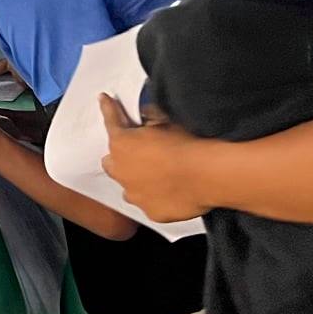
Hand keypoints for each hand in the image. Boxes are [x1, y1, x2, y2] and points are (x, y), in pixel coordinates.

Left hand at [99, 95, 209, 221]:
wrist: (208, 175)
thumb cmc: (188, 143)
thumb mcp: (167, 120)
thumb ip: (150, 117)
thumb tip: (146, 116)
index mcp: (122, 143)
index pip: (111, 122)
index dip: (108, 110)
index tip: (104, 100)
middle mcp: (122, 171)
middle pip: (111, 162)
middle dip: (121, 156)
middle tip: (137, 151)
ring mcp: (136, 195)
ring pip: (128, 187)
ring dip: (137, 180)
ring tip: (157, 175)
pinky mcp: (152, 213)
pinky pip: (150, 203)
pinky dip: (156, 197)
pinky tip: (172, 192)